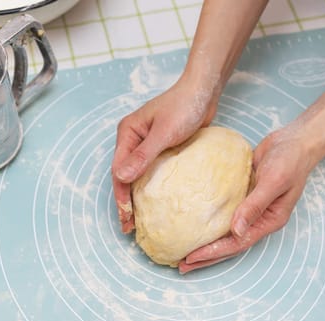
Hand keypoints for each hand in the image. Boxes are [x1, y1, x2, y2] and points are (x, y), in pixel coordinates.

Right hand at [112, 79, 218, 232]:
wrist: (205, 91)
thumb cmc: (184, 106)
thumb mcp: (164, 133)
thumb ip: (143, 155)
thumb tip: (121, 178)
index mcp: (128, 133)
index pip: (119, 169)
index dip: (121, 195)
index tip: (127, 216)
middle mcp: (133, 140)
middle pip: (125, 175)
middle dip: (126, 200)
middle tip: (130, 226)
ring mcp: (147, 144)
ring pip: (139, 175)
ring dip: (138, 196)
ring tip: (141, 220)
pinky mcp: (162, 148)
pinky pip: (153, 171)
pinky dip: (153, 188)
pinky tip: (158, 203)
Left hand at [179, 126, 316, 273]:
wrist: (294, 140)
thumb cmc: (290, 160)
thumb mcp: (273, 182)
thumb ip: (255, 205)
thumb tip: (235, 230)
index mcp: (269, 221)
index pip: (237, 243)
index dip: (213, 252)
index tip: (191, 258)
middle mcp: (257, 219)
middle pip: (228, 243)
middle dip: (206, 256)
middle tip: (181, 266)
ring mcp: (248, 207)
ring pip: (224, 230)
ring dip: (205, 241)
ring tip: (183, 250)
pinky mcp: (240, 194)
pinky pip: (222, 211)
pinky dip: (207, 218)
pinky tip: (191, 220)